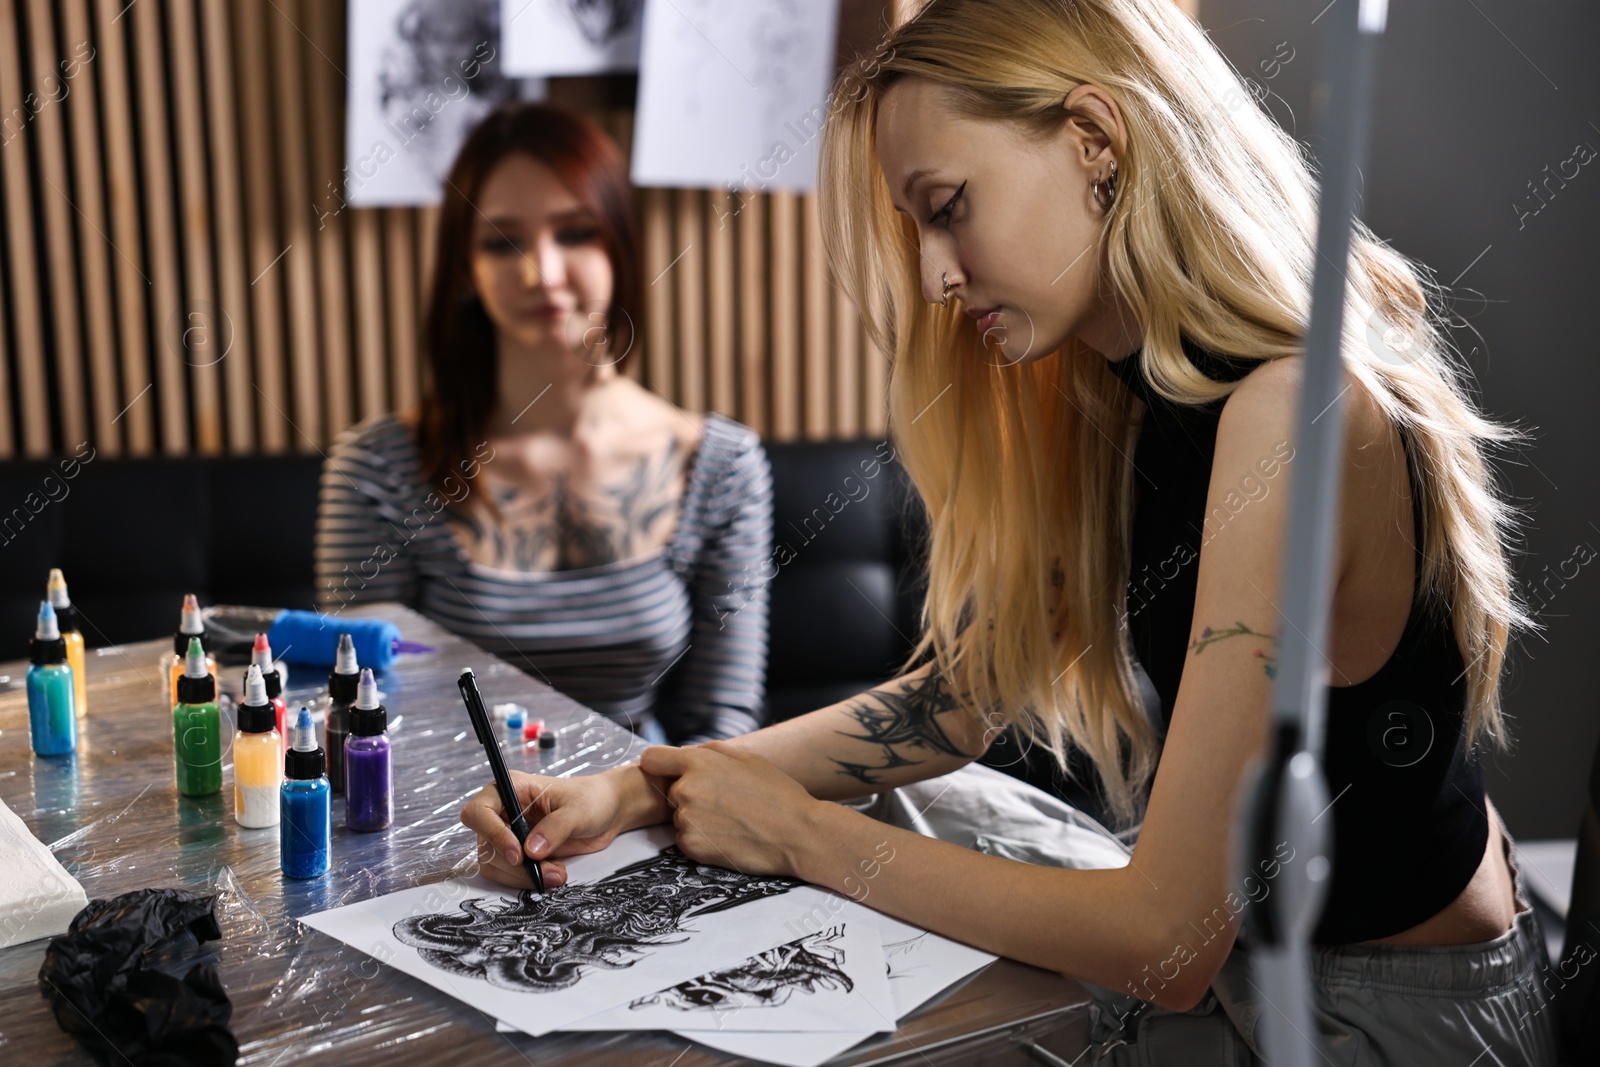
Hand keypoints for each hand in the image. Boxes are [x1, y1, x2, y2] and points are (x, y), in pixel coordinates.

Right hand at [459, 764, 668, 889]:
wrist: (608, 812)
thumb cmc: (592, 799)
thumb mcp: (578, 810)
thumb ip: (555, 828)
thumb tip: (530, 851)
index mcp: (511, 788)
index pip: (479, 811)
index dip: (493, 835)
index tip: (519, 854)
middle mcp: (503, 811)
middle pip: (485, 845)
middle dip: (516, 865)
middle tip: (549, 871)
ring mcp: (508, 834)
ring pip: (494, 864)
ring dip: (523, 876)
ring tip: (556, 873)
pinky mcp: (518, 853)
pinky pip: (508, 874)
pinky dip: (527, 880)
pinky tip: (552, 874)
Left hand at [639, 741, 819, 876]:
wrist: (797, 834)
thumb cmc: (777, 794)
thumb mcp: (748, 758)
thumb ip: (710, 751)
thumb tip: (684, 752)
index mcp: (698, 762)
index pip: (652, 758)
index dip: (660, 765)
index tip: (667, 772)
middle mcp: (686, 789)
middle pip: (672, 790)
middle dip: (691, 794)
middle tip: (725, 802)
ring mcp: (686, 820)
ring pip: (680, 816)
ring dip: (698, 818)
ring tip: (732, 820)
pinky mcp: (690, 847)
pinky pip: (686, 839)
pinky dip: (702, 839)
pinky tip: (728, 836)